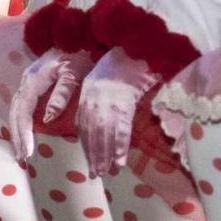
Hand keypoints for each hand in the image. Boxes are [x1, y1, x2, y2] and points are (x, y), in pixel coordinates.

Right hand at [11, 49, 94, 158]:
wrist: (80, 33)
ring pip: (16, 111)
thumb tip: (47, 118)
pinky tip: (25, 136)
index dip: (24, 132)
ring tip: (21, 153)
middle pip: (15, 113)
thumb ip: (62, 93)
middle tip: (22, 159)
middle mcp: (26, 82)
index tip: (28, 152)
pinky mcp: (33, 85)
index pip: (24, 111)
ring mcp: (28, 83)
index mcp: (34, 79)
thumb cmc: (80, 52)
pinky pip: (22, 107)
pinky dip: (21, 124)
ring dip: (17, 132)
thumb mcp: (74, 70)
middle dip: (17, 137)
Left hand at [75, 49, 162, 175]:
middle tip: (98, 174)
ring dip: (106, 156)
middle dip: (95, 156)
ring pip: (104, 136)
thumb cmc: (124, 62)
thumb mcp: (100, 80)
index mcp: (87, 96)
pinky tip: (119, 161)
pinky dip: (118, 148)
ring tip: (108, 172)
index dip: (88, 146)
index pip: (84, 128)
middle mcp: (94, 101)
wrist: (136, 46)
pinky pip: (120, 130)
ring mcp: (108, 103)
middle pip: (93, 135)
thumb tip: (88, 120)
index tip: (91, 162)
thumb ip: (94, 101)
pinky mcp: (123, 102)